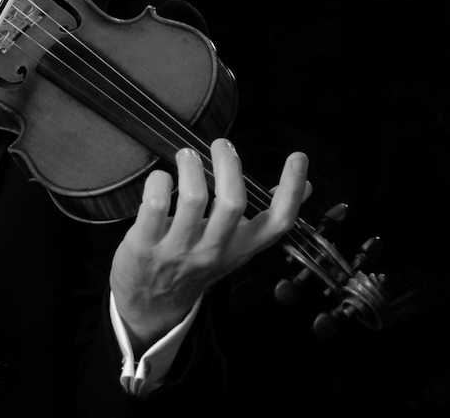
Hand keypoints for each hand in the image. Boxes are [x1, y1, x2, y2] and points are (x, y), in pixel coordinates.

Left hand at [110, 138, 309, 353]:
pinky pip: (155, 205)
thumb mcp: (235, 247)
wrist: (152, 306)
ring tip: (187, 154)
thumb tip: (304, 188)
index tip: (298, 158)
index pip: (276, 223)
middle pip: (232, 203)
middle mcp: (213, 250)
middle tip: (221, 144)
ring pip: (194, 199)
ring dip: (191, 165)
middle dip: (229, 164)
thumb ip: (262, 218)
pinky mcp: (145, 245)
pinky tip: (161, 177)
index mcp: (240, 249)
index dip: (291, 190)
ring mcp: (179, 250)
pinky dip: (159, 181)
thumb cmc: (195, 265)